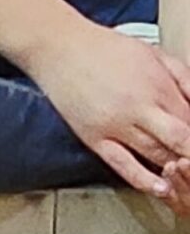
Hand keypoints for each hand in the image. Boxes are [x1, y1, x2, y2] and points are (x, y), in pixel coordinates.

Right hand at [29, 23, 189, 205]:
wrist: (55, 45)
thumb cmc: (105, 48)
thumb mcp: (154, 53)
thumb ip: (185, 79)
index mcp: (157, 86)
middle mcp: (138, 108)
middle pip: (182, 144)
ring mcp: (115, 125)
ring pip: (158, 157)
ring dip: (176, 169)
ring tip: (182, 173)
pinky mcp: (94, 137)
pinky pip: (124, 165)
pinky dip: (145, 180)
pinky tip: (161, 188)